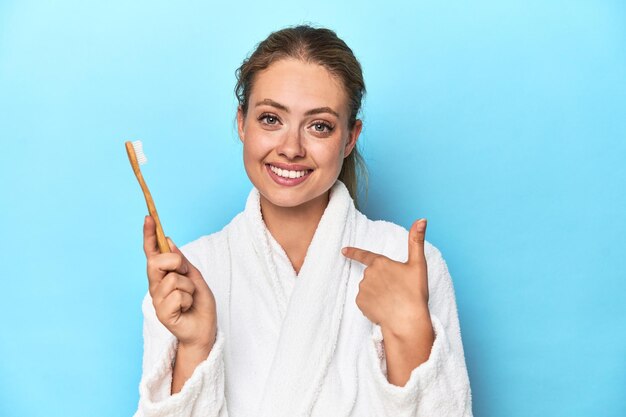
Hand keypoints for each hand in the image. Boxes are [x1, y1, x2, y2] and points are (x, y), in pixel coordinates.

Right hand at [143, 216, 216, 350]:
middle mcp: (156, 285)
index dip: (149, 235)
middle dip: (176, 262)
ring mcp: (157, 299)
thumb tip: (168, 242)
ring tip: (190, 298)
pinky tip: (187, 308)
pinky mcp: (162, 313)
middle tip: (186, 273)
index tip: (148, 217)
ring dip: (189, 287)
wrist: (205, 329)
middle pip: (157, 261)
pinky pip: (178, 296)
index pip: (152, 252)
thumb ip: (182, 262)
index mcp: (163, 275)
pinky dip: (188, 300)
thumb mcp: (195, 276)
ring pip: (173, 279)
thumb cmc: (199, 304)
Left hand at [342, 219, 430, 336]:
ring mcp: (362, 289)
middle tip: (397, 292)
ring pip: (369, 289)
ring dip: (378, 294)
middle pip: (372, 276)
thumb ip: (417, 240)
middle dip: (382, 282)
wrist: (407, 321)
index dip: (354, 252)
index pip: (365, 255)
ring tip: (392, 302)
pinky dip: (373, 305)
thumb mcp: (418, 264)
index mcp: (380, 263)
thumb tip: (422, 219)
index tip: (344, 250)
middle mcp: (368, 274)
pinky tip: (384, 309)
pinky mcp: (360, 303)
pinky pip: (365, 302)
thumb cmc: (414, 293)